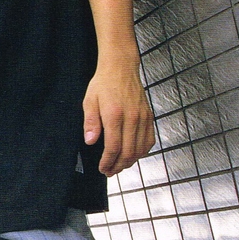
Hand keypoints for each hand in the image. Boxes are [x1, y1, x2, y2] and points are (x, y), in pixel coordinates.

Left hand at [82, 59, 154, 176]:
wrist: (121, 68)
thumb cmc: (104, 84)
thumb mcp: (89, 101)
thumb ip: (90, 123)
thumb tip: (90, 141)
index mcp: (115, 115)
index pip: (113, 147)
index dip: (108, 162)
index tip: (103, 168)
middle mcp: (132, 118)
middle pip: (128, 152)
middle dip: (118, 166)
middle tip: (110, 171)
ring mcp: (143, 118)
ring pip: (140, 149)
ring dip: (130, 162)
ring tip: (119, 166)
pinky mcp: (149, 116)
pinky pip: (149, 140)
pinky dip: (142, 151)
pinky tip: (133, 154)